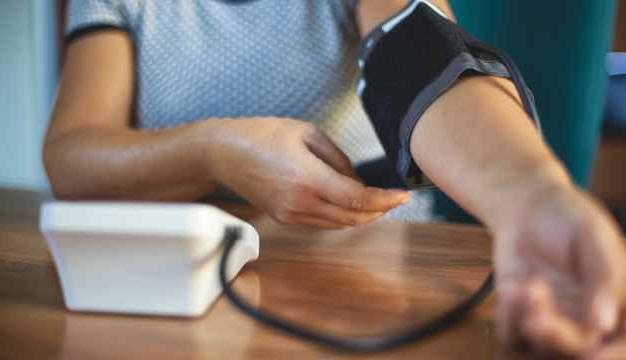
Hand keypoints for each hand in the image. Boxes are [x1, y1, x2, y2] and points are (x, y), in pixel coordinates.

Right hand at [207, 117, 409, 228]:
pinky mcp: (283, 217)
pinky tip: (349, 204)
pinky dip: (340, 216)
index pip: (358, 199)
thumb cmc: (261, 135)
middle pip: (351, 218)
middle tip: (394, 201)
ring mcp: (290, 214)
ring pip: (337, 224)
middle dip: (378, 211)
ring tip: (377, 203)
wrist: (223, 152)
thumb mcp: (307, 133)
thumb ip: (337, 158)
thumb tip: (355, 179)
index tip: (402, 196)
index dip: (385, 200)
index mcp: (308, 178)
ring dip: (360, 216)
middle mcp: (300, 202)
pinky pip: (320, 222)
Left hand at [493, 186, 625, 358]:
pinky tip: (511, 288)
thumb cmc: (569, 218)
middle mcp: (588, 317)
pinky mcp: (519, 313)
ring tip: (524, 289)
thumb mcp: (595, 238)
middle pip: (581, 347)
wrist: (527, 205)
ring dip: (530, 322)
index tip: (591, 357)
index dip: (616, 355)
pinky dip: (508, 318)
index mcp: (621, 301)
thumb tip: (604, 325)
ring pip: (543, 346)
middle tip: (538, 317)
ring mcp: (553, 317)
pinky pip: (512, 334)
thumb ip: (605, 279)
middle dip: (559, 336)